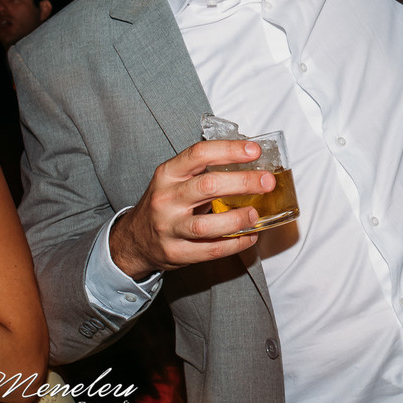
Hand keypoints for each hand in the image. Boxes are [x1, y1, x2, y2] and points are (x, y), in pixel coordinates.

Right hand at [109, 140, 277, 278]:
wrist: (134, 239)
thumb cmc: (165, 203)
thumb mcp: (175, 179)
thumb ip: (204, 170)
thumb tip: (250, 159)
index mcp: (168, 174)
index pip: (199, 154)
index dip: (229, 150)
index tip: (254, 151)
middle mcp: (166, 199)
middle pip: (207, 187)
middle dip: (242, 183)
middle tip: (267, 182)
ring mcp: (169, 228)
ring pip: (206, 225)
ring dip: (237, 219)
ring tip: (256, 214)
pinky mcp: (175, 252)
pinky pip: (210, 250)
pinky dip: (235, 244)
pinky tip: (250, 236)